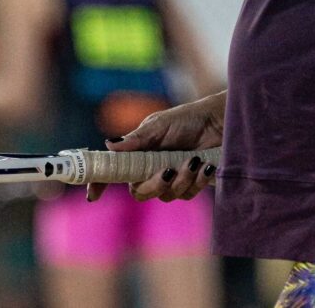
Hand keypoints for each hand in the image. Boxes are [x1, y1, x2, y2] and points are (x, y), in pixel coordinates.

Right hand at [87, 91, 225, 201]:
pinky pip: (186, 195)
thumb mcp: (160, 125)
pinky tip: (207, 166)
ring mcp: (170, 178)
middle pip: (139, 191)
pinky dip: (196, 181)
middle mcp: (150, 168)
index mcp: (137, 153)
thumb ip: (136, 139)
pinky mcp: (190, 184)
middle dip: (154, 185)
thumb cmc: (188, 118)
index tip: (93, 196)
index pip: (114, 171)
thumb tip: (108, 145)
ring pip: (165, 195)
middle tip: (168, 171)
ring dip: (181, 180)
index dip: (100, 184)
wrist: (221, 122)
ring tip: (195, 160)